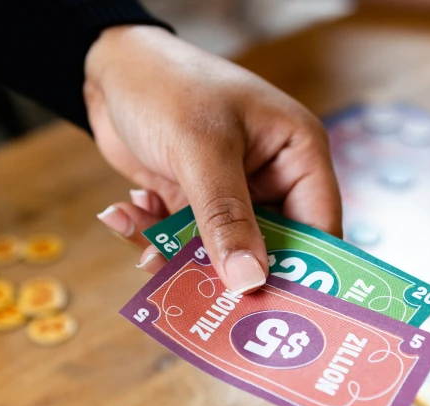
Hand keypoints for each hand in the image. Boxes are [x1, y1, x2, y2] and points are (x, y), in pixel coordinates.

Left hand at [85, 26, 340, 293]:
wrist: (110, 65)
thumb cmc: (169, 85)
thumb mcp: (202, 148)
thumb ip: (225, 216)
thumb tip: (249, 281)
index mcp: (297, 155)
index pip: (319, 229)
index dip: (306, 274)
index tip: (281, 315)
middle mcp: (271, 179)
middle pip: (270, 249)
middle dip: (233, 274)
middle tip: (205, 305)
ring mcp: (231, 194)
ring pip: (220, 252)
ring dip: (182, 257)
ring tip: (148, 253)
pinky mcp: (194, 202)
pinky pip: (184, 239)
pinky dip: (156, 237)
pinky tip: (127, 215)